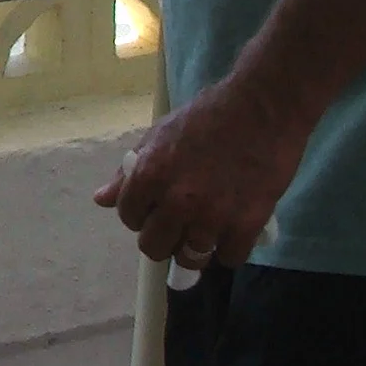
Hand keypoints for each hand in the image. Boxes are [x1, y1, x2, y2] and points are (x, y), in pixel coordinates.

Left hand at [92, 72, 310, 267]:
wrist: (263, 106)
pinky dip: (230, 248)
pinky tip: (233, 230)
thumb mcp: (159, 135)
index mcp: (150, 174)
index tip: (156, 207)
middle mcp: (177, 200)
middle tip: (179, 224)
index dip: (140, 214)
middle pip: (155, 248)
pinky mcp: (247, 224)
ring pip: (192, 259)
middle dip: (164, 239)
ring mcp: (213, 216)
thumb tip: (101, 200)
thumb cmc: (209, 115)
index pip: (128, 217)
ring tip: (207, 230)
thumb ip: (129, 172)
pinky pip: (229, 258)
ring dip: (196, 249)